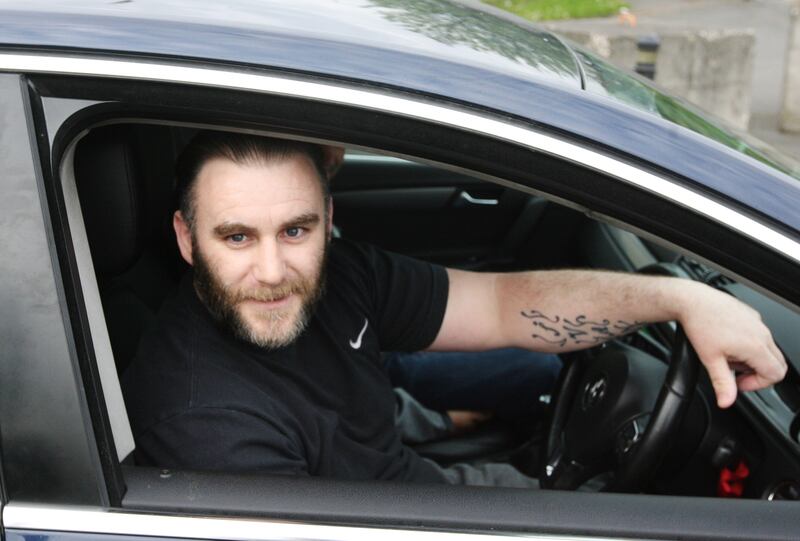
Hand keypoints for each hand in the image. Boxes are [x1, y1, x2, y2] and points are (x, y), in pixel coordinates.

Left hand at [678, 282, 785, 407]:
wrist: (692, 301)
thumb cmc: (700, 324)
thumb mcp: (710, 360)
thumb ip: (722, 384)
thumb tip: (726, 401)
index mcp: (756, 346)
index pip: (775, 375)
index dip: (757, 384)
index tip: (738, 383)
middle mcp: (762, 333)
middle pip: (776, 363)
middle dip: (757, 373)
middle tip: (734, 372)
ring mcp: (758, 323)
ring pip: (767, 350)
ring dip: (751, 358)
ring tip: (728, 354)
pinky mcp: (752, 315)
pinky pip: (759, 335)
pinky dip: (748, 344)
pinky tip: (728, 342)